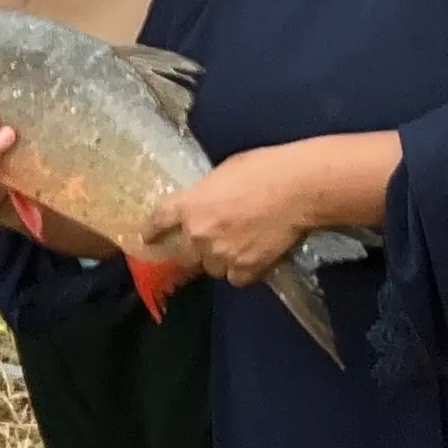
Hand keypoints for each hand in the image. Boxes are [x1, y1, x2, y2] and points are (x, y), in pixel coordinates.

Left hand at [145, 149, 321, 284]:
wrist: (300, 188)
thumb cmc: (267, 169)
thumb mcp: (225, 172)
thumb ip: (207, 194)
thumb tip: (207, 203)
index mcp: (188, 205)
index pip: (157, 223)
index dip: (152, 233)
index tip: (147, 239)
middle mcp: (197, 234)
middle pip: (185, 254)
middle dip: (197, 249)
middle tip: (218, 239)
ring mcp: (219, 255)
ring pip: (212, 268)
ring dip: (222, 260)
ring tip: (245, 244)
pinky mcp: (244, 269)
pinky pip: (237, 279)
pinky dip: (245, 271)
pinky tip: (258, 256)